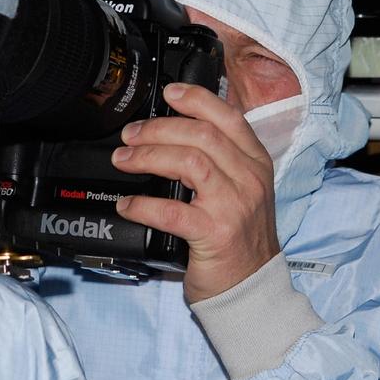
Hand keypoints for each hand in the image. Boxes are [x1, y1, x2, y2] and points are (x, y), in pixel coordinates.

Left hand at [111, 83, 278, 301]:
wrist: (251, 286)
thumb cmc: (240, 237)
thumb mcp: (243, 190)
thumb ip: (220, 160)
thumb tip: (176, 131)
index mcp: (256, 164)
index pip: (228, 118)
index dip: (196, 99)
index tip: (168, 93)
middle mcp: (249, 180)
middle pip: (202, 135)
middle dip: (158, 129)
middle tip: (130, 135)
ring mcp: (233, 207)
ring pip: (189, 163)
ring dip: (148, 157)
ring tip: (123, 160)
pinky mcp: (214, 235)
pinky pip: (171, 211)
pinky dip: (142, 204)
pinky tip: (127, 204)